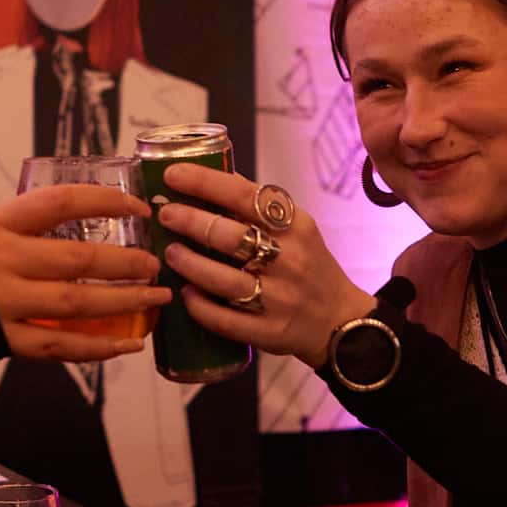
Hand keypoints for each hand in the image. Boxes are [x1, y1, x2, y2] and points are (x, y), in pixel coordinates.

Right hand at [0, 184, 169, 361]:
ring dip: (125, 303)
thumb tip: (77, 227)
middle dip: (128, 263)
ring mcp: (5, 304)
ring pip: (78, 305)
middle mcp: (4, 262)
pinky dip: (98, 348)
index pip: (63, 202)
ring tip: (156, 299)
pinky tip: (128, 345)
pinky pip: (59, 346)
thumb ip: (23, 228)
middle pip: (80, 261)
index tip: (139, 207)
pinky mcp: (3, 339)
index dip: (107, 201)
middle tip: (157, 263)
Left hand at [154, 164, 376, 366]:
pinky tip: (185, 294)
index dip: (205, 183)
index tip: (172, 175)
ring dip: (190, 264)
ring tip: (170, 253)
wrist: (340, 320)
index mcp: (296, 226)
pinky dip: (201, 307)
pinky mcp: (270, 332)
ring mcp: (280, 299)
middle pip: (231, 237)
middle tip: (166, 214)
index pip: (246, 196)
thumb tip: (207, 179)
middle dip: (190, 221)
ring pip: (225, 280)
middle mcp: (290, 260)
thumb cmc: (308, 265)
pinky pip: (227, 321)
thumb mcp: (296, 228)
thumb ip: (258, 208)